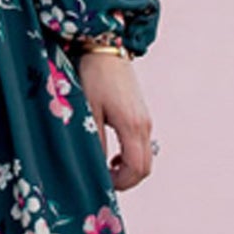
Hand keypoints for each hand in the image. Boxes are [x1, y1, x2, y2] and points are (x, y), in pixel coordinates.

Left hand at [75, 51, 153, 190]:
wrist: (105, 50)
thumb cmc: (93, 77)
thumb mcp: (88, 110)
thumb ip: (93, 140)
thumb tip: (94, 167)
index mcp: (132, 125)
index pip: (137, 168)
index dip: (121, 183)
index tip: (102, 183)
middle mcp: (144, 125)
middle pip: (145, 167)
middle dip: (126, 180)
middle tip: (103, 181)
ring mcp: (145, 121)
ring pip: (146, 158)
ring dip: (128, 170)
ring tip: (105, 169)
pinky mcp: (142, 117)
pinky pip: (142, 147)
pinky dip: (131, 158)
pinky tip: (113, 156)